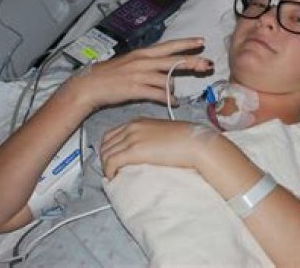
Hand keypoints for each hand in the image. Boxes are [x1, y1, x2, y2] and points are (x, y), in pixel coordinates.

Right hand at [61, 37, 212, 113]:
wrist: (90, 85)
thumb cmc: (109, 75)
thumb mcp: (129, 63)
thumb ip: (147, 64)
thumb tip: (162, 70)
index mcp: (142, 53)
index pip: (169, 45)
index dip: (186, 43)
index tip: (201, 41)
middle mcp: (143, 61)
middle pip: (174, 61)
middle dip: (192, 62)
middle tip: (207, 64)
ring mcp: (140, 75)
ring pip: (167, 79)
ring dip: (174, 88)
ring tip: (177, 95)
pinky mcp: (136, 89)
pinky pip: (158, 94)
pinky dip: (168, 99)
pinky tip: (174, 102)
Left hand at [99, 118, 216, 178]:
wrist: (194, 142)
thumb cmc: (185, 139)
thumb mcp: (162, 132)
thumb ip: (149, 137)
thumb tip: (146, 150)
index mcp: (138, 121)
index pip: (111, 134)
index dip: (108, 149)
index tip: (112, 160)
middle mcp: (131, 127)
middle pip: (105, 144)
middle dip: (104, 158)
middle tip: (110, 171)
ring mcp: (132, 138)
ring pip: (106, 154)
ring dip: (106, 167)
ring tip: (112, 176)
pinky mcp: (134, 151)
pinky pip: (112, 162)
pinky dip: (109, 171)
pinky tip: (114, 178)